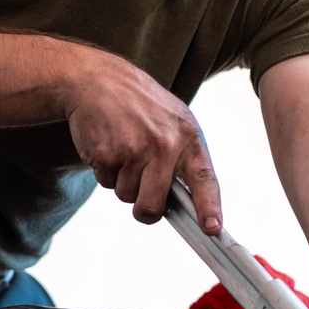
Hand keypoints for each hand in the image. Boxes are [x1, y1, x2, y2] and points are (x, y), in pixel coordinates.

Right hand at [65, 53, 221, 233]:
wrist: (96, 80)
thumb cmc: (138, 105)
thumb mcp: (172, 121)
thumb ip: (182, 158)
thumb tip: (188, 205)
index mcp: (187, 136)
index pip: (204, 178)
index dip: (209, 207)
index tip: (212, 228)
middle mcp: (164, 144)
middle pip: (154, 205)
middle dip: (145, 208)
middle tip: (140, 190)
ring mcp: (134, 150)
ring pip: (127, 196)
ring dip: (122, 182)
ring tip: (122, 148)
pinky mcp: (107, 154)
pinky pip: (106, 184)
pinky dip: (104, 171)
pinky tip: (107, 144)